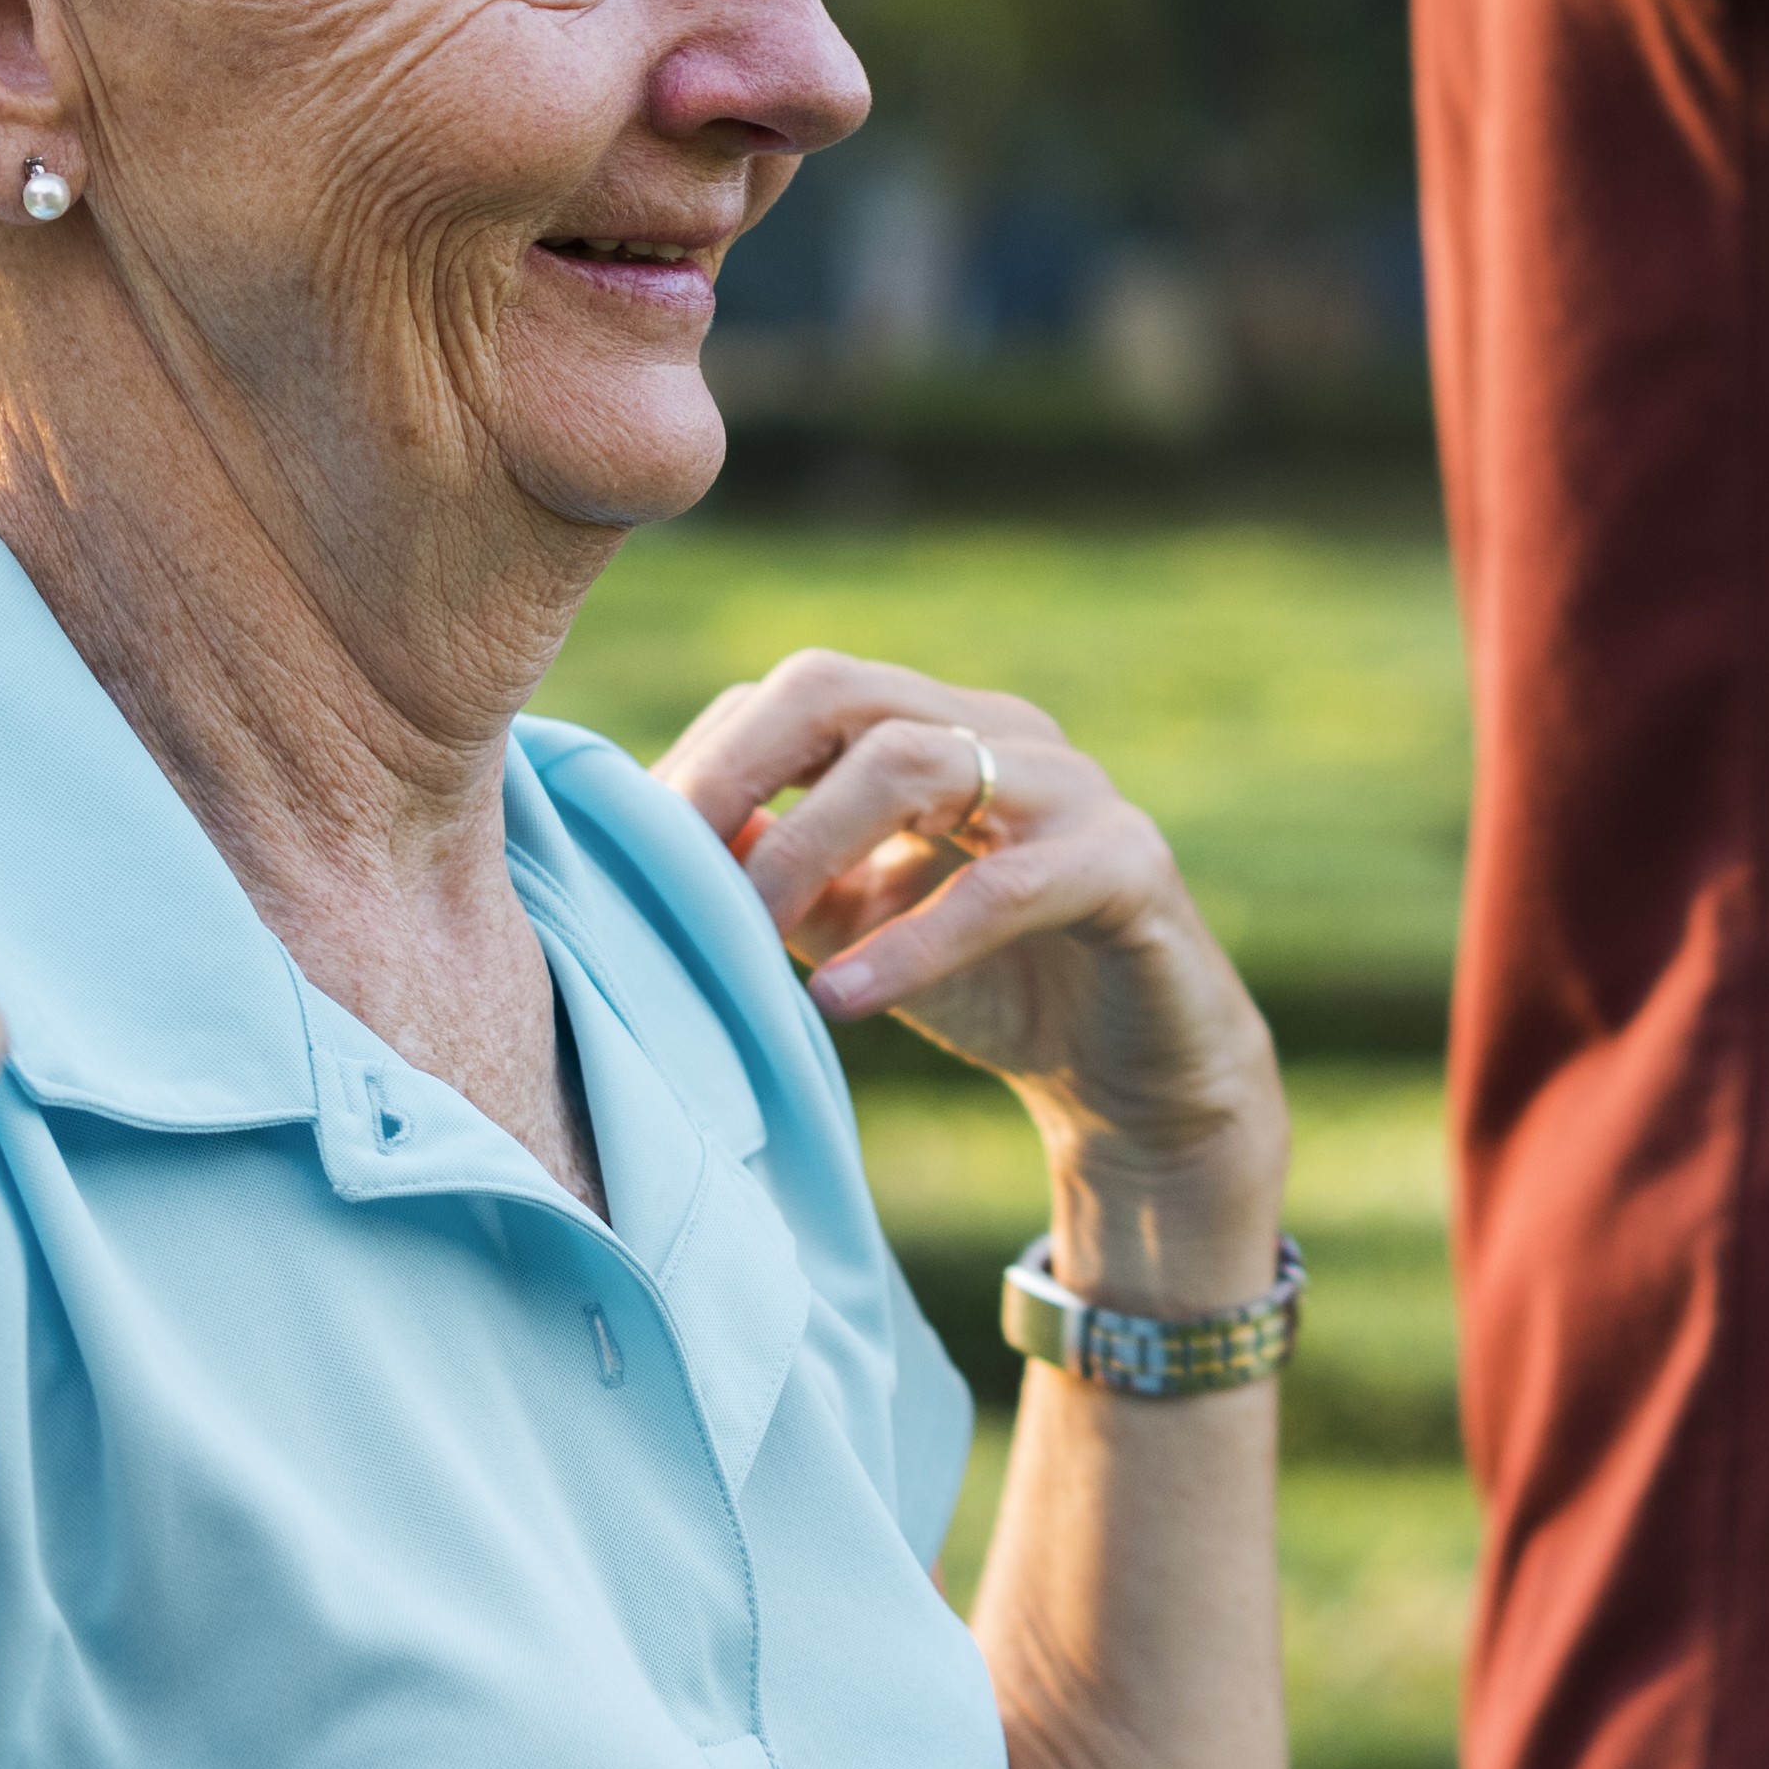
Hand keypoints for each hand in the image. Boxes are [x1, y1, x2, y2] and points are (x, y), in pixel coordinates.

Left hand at [665, 657, 1287, 1217]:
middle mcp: (1000, 733)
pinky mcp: (1129, 866)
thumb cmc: (989, 987)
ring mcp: (1071, 788)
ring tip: (747, 936)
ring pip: (915, 762)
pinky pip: (1007, 886)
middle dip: (739, 771)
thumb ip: (774, 877)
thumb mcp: (855, 926)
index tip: (632, 853)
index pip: (794, 695)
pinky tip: (842, 1000)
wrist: (1136, 1079)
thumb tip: (653, 845)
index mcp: (932, 728)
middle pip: (841, 688)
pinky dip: (913, 942)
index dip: (706, 761)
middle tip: (672, 870)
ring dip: (806, 850)